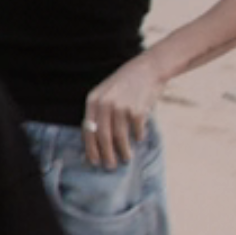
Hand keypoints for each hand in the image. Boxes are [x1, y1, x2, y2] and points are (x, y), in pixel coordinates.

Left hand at [82, 54, 165, 168]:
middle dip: (106, 155)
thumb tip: (97, 141)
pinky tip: (139, 139)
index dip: (90, 148)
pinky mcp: (137, 110)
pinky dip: (139, 137)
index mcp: (93, 100)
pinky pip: (137, 131)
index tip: (93, 161)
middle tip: (109, 166)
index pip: (88, 129)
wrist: (148, 69)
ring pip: (119, 137)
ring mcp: (121, 107)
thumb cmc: (125, 84)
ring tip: (126, 159)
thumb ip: (99, 113)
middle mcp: (104, 104)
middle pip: (102, 137)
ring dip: (123, 151)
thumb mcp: (106, 93)